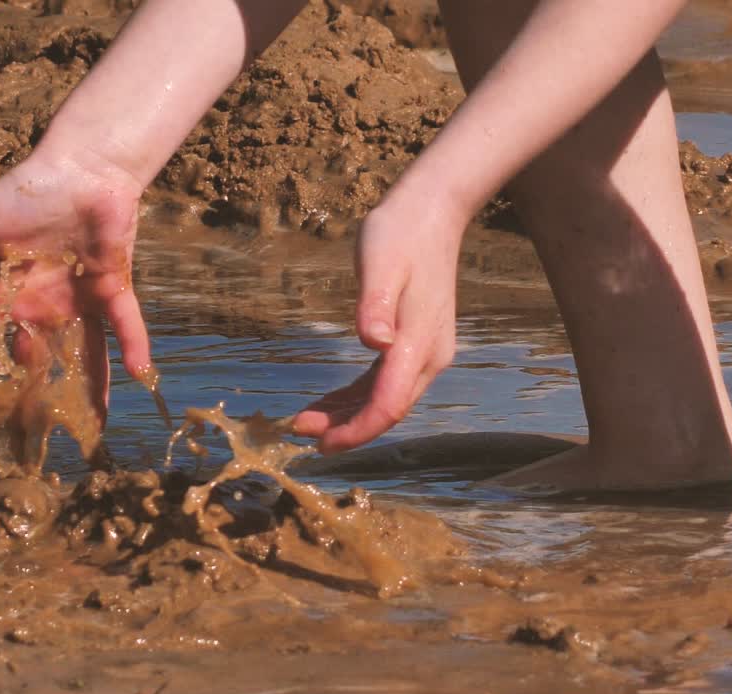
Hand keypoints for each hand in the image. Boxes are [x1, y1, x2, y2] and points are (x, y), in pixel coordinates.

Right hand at [0, 150, 150, 428]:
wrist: (79, 169)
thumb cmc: (26, 191)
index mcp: (6, 295)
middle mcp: (43, 307)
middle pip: (36, 362)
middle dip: (31, 401)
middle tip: (27, 444)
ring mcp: (80, 302)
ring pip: (83, 355)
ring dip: (86, 390)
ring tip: (90, 431)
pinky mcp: (113, 289)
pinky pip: (124, 324)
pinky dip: (133, 346)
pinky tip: (140, 375)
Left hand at [292, 196, 461, 452]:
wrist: (432, 212)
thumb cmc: (401, 234)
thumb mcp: (381, 262)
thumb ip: (375, 304)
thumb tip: (375, 342)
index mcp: (420, 343)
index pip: (389, 404)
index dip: (357, 430)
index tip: (322, 442)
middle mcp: (429, 356)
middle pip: (388, 409)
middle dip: (346, 428)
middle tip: (299, 430)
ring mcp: (425, 352)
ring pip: (386, 400)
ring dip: (348, 415)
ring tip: (307, 420)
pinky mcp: (415, 344)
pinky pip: (385, 382)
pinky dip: (357, 397)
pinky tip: (331, 403)